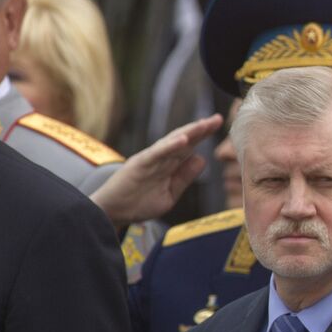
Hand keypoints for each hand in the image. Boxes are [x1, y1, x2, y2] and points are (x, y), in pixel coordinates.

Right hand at [90, 114, 223, 227]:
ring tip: (205, 124)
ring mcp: (150, 160)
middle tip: (218, 119)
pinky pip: (157, 153)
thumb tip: (202, 158)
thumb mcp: (170, 193)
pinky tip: (183, 140)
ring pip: (172, 142)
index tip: (219, 125)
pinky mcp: (140, 164)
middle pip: (183, 140)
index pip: (189, 147)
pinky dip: (170, 146)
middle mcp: (160, 158)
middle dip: (201, 130)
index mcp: (168, 164)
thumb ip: (184, 177)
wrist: (112, 213)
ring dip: (189, 133)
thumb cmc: (138, 203)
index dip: (203, 136)